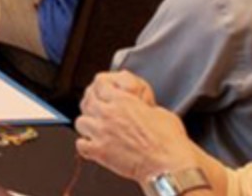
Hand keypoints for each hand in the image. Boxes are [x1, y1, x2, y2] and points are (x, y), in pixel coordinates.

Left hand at [75, 77, 200, 181]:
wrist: (170, 167)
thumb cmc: (170, 143)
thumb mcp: (159, 112)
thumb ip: (142, 106)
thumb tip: (141, 109)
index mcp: (123, 101)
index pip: (99, 83)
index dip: (101, 87)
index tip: (103, 92)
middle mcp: (109, 114)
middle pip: (86, 101)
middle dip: (91, 104)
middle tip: (98, 109)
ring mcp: (102, 133)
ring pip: (80, 122)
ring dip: (88, 125)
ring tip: (96, 129)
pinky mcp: (101, 152)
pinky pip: (81, 145)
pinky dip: (85, 146)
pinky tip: (93, 146)